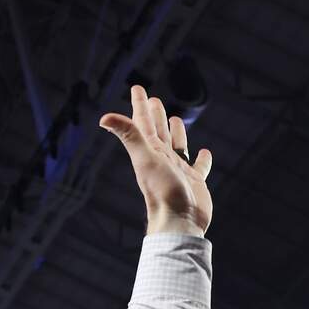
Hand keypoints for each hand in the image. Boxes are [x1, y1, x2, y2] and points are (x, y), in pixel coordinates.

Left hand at [100, 85, 212, 236]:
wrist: (178, 221)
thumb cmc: (161, 190)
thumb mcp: (145, 157)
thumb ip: (129, 135)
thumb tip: (103, 117)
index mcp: (149, 151)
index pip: (142, 122)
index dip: (140, 104)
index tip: (138, 88)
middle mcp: (161, 159)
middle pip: (157, 131)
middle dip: (155, 114)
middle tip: (153, 99)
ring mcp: (178, 170)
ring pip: (176, 145)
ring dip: (175, 132)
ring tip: (176, 119)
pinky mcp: (194, 181)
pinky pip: (198, 166)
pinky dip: (202, 159)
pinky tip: (204, 152)